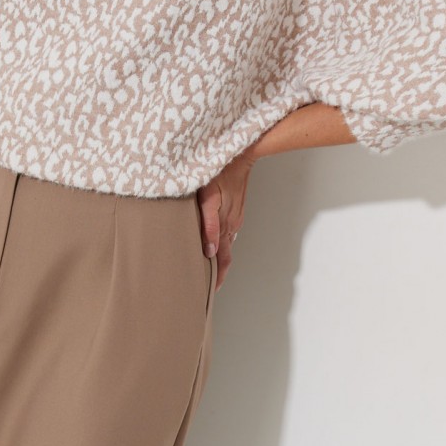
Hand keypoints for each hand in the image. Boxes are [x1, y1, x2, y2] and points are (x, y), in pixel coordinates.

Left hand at [195, 154, 252, 292]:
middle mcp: (232, 224)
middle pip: (226, 254)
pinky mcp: (234, 208)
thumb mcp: (207, 198)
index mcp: (226, 226)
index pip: (223, 259)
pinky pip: (228, 230)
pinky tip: (214, 241)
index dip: (218, 276)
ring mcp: (234, 216)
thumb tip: (209, 251)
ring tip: (209, 267)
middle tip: (210, 284)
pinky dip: (221, 241)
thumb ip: (208, 225)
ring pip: (226, 242)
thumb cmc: (218, 172)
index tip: (212, 290)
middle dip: (219, 271)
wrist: (239, 154)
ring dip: (220, 256)